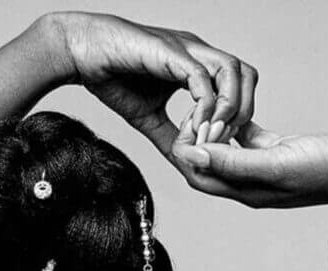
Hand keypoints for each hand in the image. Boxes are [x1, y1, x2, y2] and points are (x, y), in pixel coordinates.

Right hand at [47, 13, 257, 158]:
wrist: (80, 53)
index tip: (222, 145)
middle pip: (247, 75)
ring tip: (209, 136)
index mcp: (197, 66)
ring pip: (233, 72)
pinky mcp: (171, 52)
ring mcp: (187, 49)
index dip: (238, 116)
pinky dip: (204, 108)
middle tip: (222, 141)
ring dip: (227, 110)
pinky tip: (192, 128)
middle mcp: (198, 53)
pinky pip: (202, 80)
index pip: (240, 85)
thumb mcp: (148, 117)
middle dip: (243, 112)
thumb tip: (187, 163)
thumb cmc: (111, 77)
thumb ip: (171, 138)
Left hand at [171, 120, 327, 206]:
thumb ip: (234, 161)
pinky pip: (248, 139)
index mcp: (246, 192)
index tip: (193, 123)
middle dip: (195, 140)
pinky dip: (238, 123)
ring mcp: (265, 169)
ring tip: (216, 107)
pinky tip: (238, 107)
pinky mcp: (279, 152)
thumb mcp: (276, 163)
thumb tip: (193, 155)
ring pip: (226, 150)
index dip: (187, 151)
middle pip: (207, 164)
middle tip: (200, 111)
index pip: (198, 175)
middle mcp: (251, 184)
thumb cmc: (327, 170)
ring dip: (215, 130)